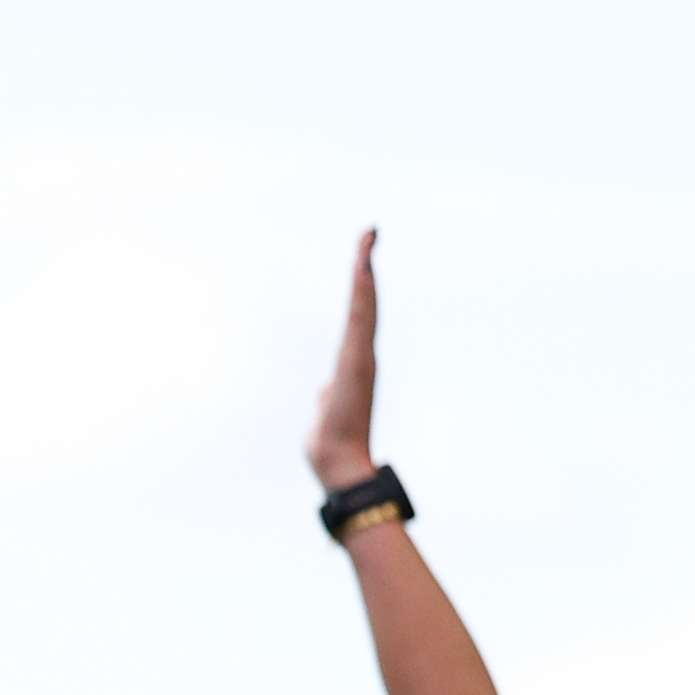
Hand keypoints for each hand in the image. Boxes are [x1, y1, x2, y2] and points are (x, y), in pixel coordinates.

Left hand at [308, 228, 381, 488]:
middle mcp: (360, 353)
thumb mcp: (324, 411)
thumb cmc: (331, 443)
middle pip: (363, 301)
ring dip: (364, 271)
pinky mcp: (356, 363)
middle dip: (364, 265)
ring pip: (363, 306)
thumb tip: (324, 391)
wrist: (339, 463)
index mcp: (352, 361)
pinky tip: (363, 269)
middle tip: (370, 231)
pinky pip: (359, 322)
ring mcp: (360, 357)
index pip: (356, 315)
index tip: (362, 256)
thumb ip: (326, 395)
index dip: (360, 285)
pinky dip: (363, 295)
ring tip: (366, 240)